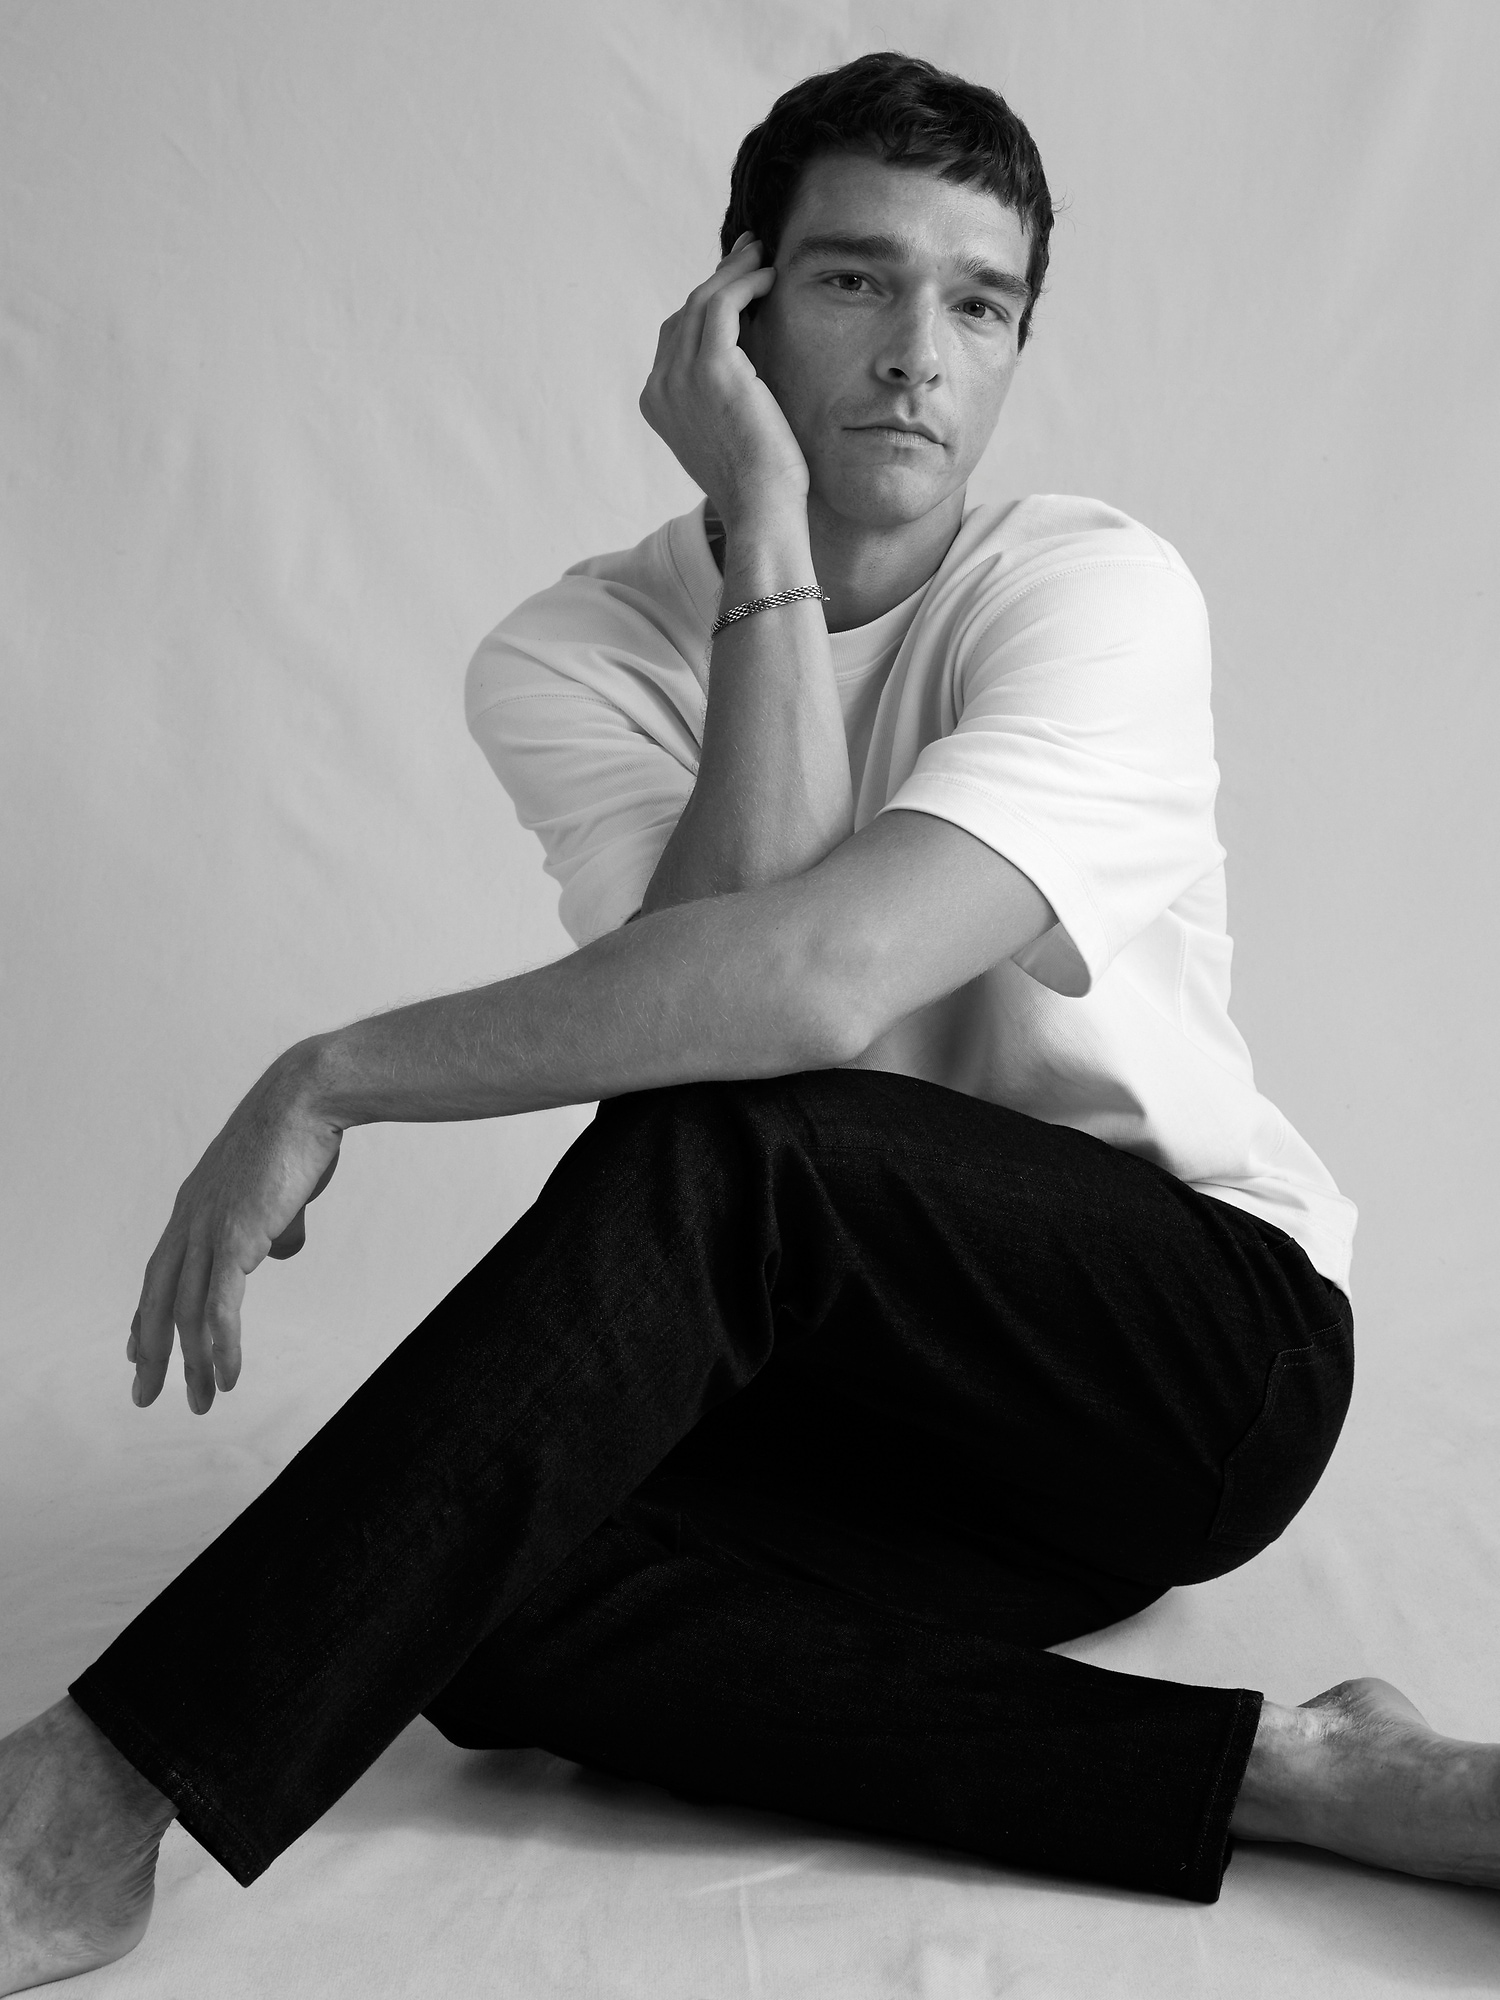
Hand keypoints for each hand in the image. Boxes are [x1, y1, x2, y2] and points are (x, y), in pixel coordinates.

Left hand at [127, 1045, 343, 1413]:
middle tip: (147, 1395)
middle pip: (157, 1299)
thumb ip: (274, 1222)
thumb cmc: (299, 1134)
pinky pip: (219, 1306)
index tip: (138, 1350)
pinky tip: (227, 1375)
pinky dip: (221, 1346)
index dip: (146, 1314)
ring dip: (193, 1363)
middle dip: (152, 1353)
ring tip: (203, 1400)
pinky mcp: (235, 1237)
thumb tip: (279, 1251)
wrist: (305, 1099)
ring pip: (185, 1312)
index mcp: (195, 1206)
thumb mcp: (278, 1187)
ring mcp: (208, 1229)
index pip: (160, 1271)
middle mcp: (190, 1220)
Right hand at [639, 233, 808, 527]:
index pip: (675, 335)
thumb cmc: (757, 478)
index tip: (734, 279)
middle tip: (749, 252)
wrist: (761, 508)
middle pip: (685, 312)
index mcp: (656, 402)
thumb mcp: (727, 425)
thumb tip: (745, 340)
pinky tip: (769, 278)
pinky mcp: (711, 368)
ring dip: (734, 272)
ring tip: (762, 255)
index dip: (705, 301)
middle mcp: (659, 386)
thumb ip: (720, 387)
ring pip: (703, 301)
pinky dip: (745, 284)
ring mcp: (679, 376)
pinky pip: (723, 305)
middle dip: (718, 277)